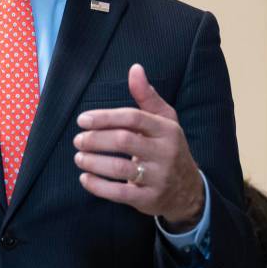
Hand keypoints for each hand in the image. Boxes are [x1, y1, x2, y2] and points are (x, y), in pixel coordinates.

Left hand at [72, 64, 204, 226]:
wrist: (188, 190)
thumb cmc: (169, 148)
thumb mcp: (165, 121)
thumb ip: (147, 97)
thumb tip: (135, 69)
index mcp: (166, 130)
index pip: (133, 118)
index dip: (105, 117)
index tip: (83, 120)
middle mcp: (164, 153)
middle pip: (123, 141)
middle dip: (95, 139)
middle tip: (78, 140)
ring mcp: (157, 177)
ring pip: (118, 168)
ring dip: (92, 162)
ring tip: (79, 157)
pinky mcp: (148, 199)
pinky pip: (118, 193)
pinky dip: (97, 186)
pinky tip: (85, 178)